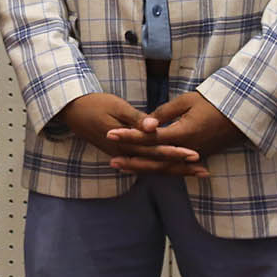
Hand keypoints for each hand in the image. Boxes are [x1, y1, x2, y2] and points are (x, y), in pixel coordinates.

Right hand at [54, 92, 198, 167]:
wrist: (72, 111)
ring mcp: (122, 155)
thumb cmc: (94, 104)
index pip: (155, 150)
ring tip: (196, 172)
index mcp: (125, 141)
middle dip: (181, 168)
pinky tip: (173, 169)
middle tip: (204, 171)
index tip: (195, 155)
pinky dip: (161, 167)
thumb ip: (136, 118)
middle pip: (157, 164)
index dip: (176, 153)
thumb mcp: (116, 106)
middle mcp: (125, 153)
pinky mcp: (121, 153)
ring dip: (174, 170)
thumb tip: (154, 127)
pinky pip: (144, 165)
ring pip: (152, 168)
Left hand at [105, 90, 242, 176]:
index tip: (111, 134)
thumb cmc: (214, 102)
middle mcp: (187, 149)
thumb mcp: (188, 101)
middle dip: (132, 160)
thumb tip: (145, 123)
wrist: (242, 114)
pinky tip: (144, 168)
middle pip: (154, 159)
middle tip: (111, 161)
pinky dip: (157, 169)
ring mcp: (193, 155)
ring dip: (142, 167)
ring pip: (163, 167)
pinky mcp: (197, 156)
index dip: (129, 136)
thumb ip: (164, 112)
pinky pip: (173, 167)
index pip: (150, 138)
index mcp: (183, 133)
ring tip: (121, 166)